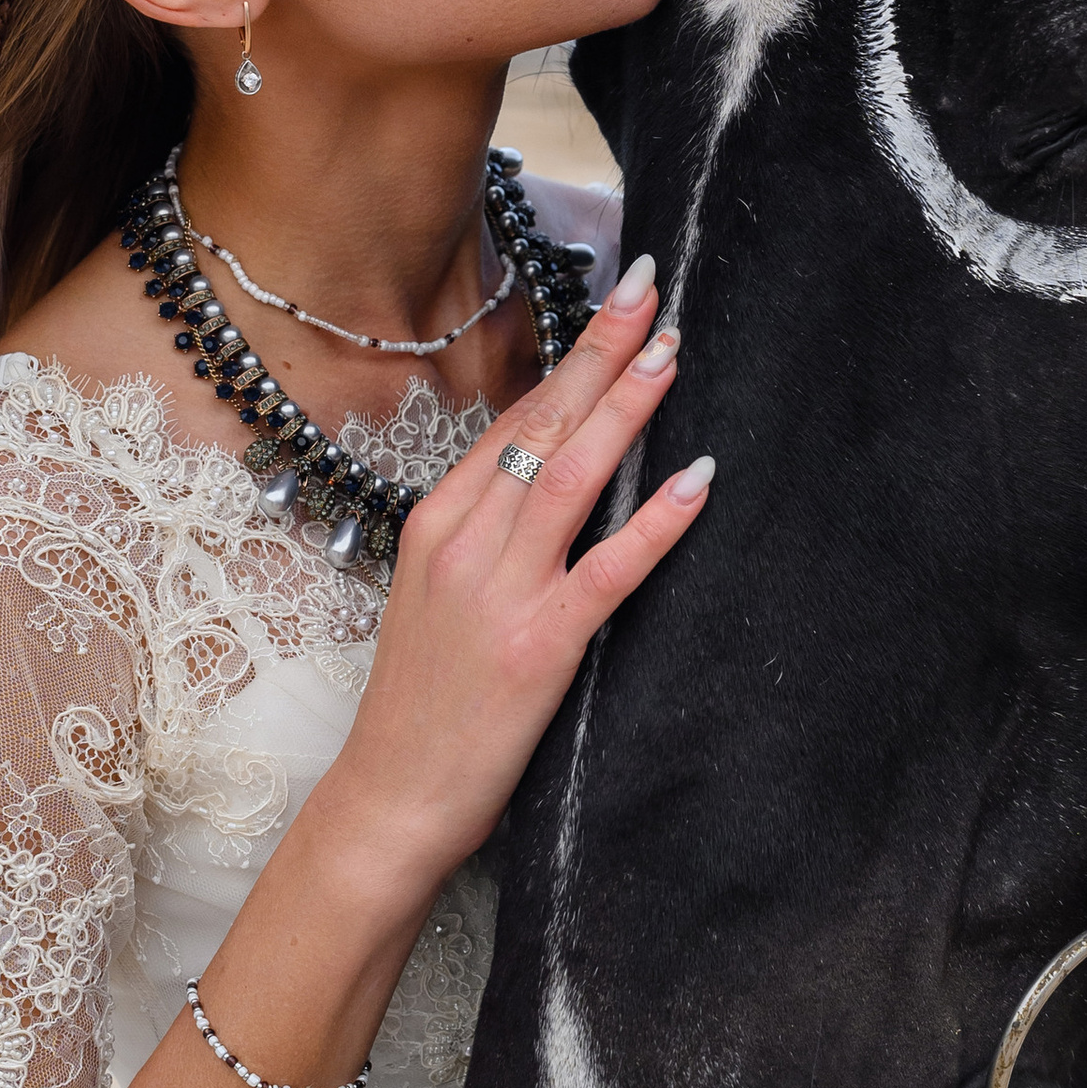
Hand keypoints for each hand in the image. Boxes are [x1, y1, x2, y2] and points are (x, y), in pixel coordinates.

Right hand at [314, 257, 707, 913]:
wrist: (390, 797)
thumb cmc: (422, 701)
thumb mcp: (437, 594)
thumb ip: (485, 533)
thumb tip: (547, 472)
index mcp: (438, 523)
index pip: (515, 421)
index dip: (568, 360)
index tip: (614, 307)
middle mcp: (465, 542)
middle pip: (544, 426)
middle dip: (601, 352)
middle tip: (652, 291)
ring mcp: (500, 592)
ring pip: (572, 476)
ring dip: (627, 408)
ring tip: (672, 353)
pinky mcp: (539, 646)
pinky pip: (607, 571)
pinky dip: (654, 522)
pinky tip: (696, 483)